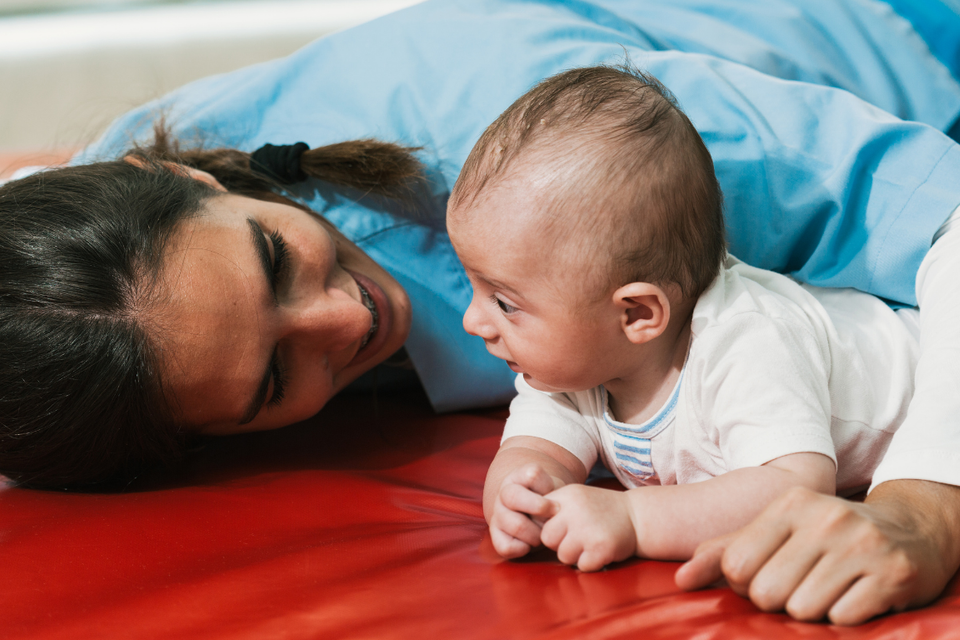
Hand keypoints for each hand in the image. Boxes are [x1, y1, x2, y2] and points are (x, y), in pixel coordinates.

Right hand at [489, 463, 560, 558]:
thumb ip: (557, 495)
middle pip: (513, 496)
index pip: (531, 475)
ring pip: (516, 525)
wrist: (536, 515)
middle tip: (554, 516)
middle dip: (540, 508)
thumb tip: (556, 513)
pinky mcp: (495, 535)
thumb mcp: (556, 490)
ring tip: (544, 534)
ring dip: (537, 534)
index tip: (557, 501)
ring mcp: (497, 514)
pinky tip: (530, 543)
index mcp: (519, 477)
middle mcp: (504, 493)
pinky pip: (507, 547)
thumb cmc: (550, 501)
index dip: (548, 488)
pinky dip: (524, 548)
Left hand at [540, 484, 636, 571]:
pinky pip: (582, 566)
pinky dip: (591, 564)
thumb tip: (526, 524)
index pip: (539, 518)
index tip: (561, 528)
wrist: (638, 516)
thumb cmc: (601, 510)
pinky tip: (600, 551)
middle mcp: (575, 510)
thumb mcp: (576, 496)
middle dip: (559, 543)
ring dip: (575, 555)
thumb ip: (552, 506)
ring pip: (563, 556)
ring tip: (590, 543)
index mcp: (567, 495)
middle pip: (547, 539)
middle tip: (577, 538)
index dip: (549, 527)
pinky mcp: (601, 548)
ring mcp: (588, 529)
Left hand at [675, 483, 959, 624]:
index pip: (737, 566)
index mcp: (789, 504)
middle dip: (778, 601)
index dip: (746, 584)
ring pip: (804, 610)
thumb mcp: (777, 529)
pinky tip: (852, 594)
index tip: (766, 575)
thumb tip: (681, 579)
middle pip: (768, 592)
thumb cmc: (825, 533)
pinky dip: (843, 615)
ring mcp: (861, 545)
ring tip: (827, 587)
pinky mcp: (891, 574)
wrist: (906, 529)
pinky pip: (842, 618)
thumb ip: (725, 550)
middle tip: (798, 585)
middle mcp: (825, 519)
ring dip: (811, 610)